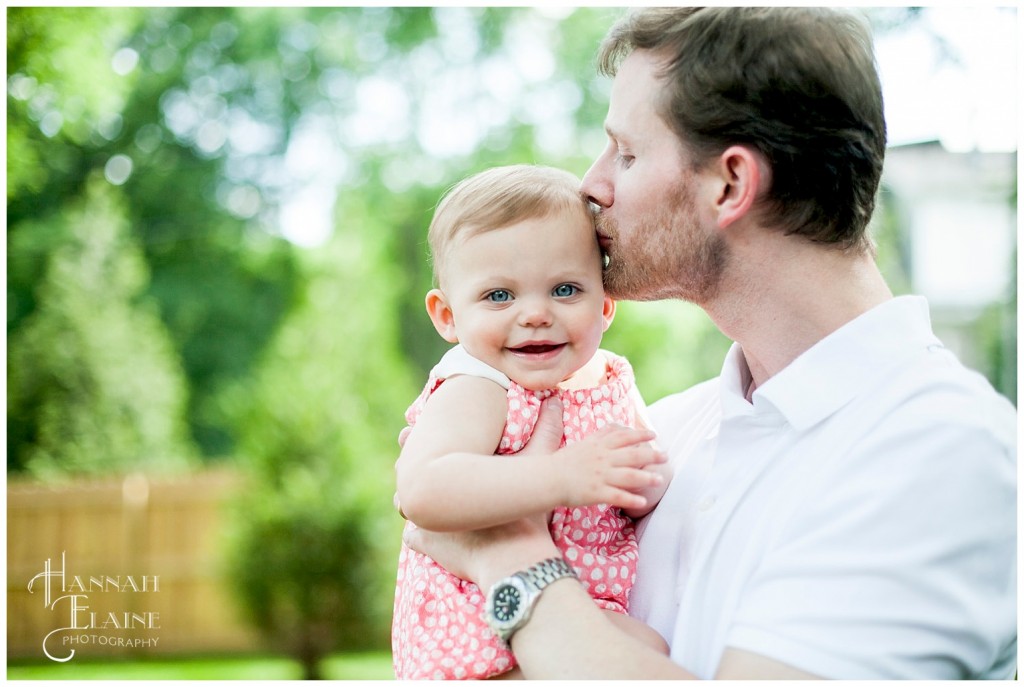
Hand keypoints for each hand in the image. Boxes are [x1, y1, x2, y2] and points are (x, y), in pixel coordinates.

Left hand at [402, 396, 565, 585]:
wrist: (515, 558)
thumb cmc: (525, 512)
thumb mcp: (538, 465)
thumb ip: (547, 431)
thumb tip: (557, 400)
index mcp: (452, 464)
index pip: (425, 442)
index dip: (420, 437)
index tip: (414, 434)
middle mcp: (431, 487)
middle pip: (411, 469)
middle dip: (412, 464)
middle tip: (414, 463)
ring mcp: (424, 517)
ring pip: (406, 502)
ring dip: (413, 500)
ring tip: (418, 498)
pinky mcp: (424, 542)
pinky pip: (413, 535)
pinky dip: (419, 533)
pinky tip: (426, 531)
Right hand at [555, 425, 665, 511]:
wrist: (546, 478)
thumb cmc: (563, 462)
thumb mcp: (583, 443)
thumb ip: (600, 435)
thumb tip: (614, 426)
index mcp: (598, 446)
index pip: (624, 437)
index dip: (641, 435)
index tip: (654, 435)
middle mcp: (602, 459)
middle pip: (632, 455)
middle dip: (652, 456)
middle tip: (666, 456)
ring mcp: (600, 476)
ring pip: (629, 476)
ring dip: (647, 478)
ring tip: (660, 480)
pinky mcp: (596, 492)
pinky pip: (617, 496)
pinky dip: (631, 499)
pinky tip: (643, 502)